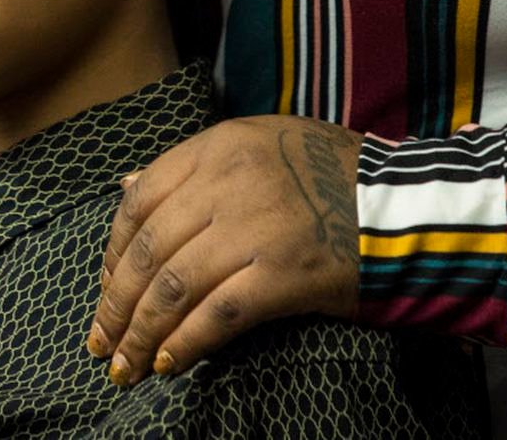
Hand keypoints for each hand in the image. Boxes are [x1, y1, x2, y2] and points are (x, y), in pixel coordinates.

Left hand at [87, 115, 361, 385]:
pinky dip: (185, 344)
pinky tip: (169, 363)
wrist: (405, 204)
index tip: (104, 285)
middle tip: (101, 341)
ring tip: (125, 364)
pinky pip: (217, 315)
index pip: (140, 200)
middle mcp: (229, 183)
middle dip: (115, 303)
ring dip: (142, 332)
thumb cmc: (329, 173)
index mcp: (219, 146)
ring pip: (174, 287)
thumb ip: (193, 166)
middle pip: (149, 250)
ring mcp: (256, 228)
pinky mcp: (284, 274)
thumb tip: (125, 187)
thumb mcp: (258, 143)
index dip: (113, 251)